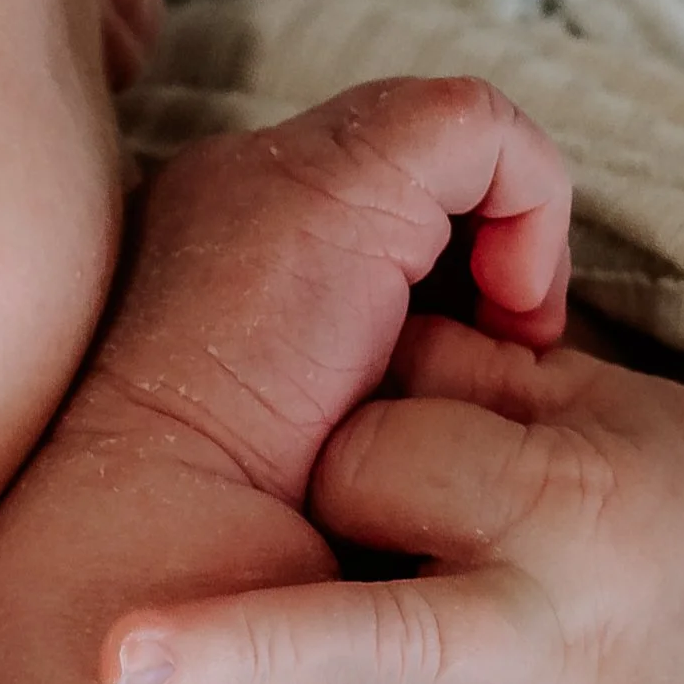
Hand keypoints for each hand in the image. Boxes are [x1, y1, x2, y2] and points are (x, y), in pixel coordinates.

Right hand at [87, 76, 567, 508]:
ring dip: (507, 230)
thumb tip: (457, 383)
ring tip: (510, 335)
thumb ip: (343, 400)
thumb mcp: (291, 466)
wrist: (154, 555)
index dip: (430, 279)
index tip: (459, 385)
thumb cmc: (214, 560)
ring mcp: (268, 172)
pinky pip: (476, 123)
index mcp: (195, 255)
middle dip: (473, 253)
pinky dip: (529, 202)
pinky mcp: (336, 175)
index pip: (349, 216)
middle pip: (396, 170)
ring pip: (440, 135)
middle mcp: (224, 193)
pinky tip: (507, 314)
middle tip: (497, 355)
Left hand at [99, 320, 683, 683]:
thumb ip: (423, 381)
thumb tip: (279, 376)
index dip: (320, 461)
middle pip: (395, 640)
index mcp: (542, 500)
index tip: (303, 468)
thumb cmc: (621, 476)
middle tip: (117, 668)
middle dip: (257, 653)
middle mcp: (561, 635)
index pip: (370, 470)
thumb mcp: (550, 396)